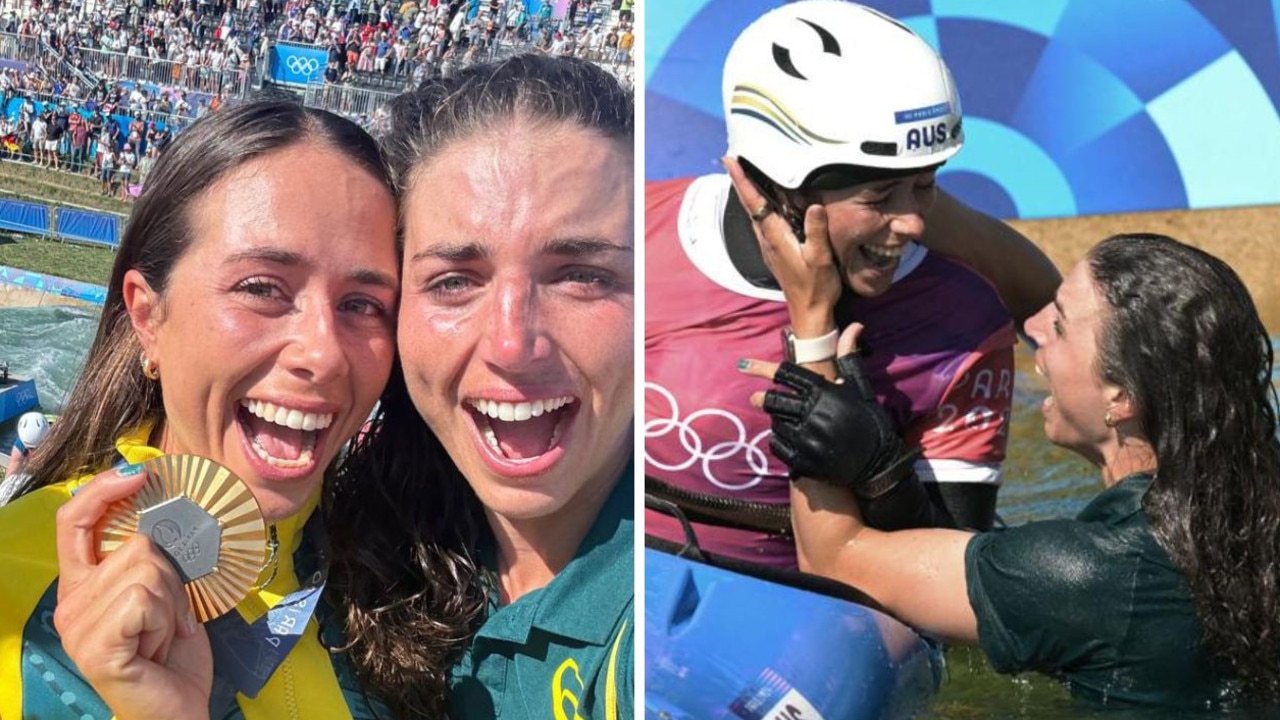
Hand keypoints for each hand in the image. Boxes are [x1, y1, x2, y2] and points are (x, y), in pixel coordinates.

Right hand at [54, 465, 212, 719]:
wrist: (180, 708)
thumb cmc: (173, 653)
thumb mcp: (165, 593)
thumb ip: (152, 558)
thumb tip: (163, 508)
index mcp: (82, 585)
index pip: (75, 520)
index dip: (103, 489)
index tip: (138, 473)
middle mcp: (69, 603)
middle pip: (135, 542)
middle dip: (173, 575)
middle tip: (173, 615)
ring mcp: (77, 626)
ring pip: (146, 567)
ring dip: (174, 601)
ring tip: (166, 633)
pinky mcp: (95, 645)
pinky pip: (144, 597)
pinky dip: (168, 618)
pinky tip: (162, 646)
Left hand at [724, 156, 841, 335]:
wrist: (809, 312)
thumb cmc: (816, 287)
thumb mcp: (820, 258)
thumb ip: (816, 231)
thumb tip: (813, 205)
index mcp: (776, 238)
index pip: (756, 203)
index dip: (743, 181)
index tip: (730, 161)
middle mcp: (767, 240)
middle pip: (750, 205)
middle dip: (740, 181)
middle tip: (731, 159)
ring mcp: (769, 246)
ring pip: (754, 213)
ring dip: (747, 192)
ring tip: (743, 173)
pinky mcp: (775, 251)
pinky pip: (763, 222)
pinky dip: (758, 205)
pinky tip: (763, 201)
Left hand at [740, 324, 914, 496]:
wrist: (879, 464)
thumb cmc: (870, 421)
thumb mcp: (860, 388)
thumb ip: (849, 358)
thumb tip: (855, 325)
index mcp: (823, 392)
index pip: (785, 374)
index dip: (762, 368)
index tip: (744, 366)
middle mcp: (812, 414)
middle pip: (773, 400)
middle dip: (762, 398)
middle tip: (755, 398)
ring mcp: (806, 438)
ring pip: (776, 423)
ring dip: (776, 420)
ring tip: (783, 420)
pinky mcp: (804, 460)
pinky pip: (778, 446)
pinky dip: (779, 441)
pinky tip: (787, 439)